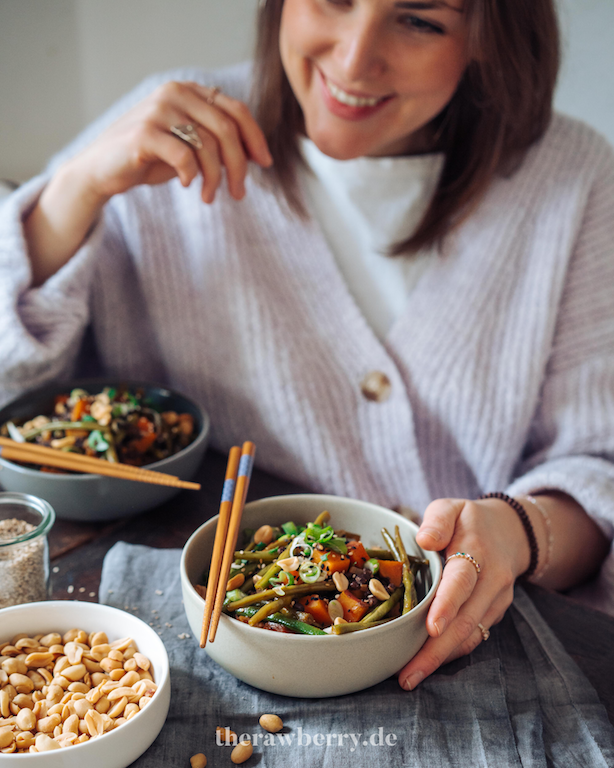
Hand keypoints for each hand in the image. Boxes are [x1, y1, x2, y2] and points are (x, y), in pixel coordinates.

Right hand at [73, 80, 272, 205]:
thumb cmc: (149, 158)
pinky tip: (187, 185)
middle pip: (226, 128)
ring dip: (215, 178)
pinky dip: (191, 176)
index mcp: (189, 91)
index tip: (265, 164)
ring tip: (210, 197)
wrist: (102, 170)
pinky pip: (183, 157)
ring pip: (208, 145)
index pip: (236, 110)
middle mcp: (174, 93)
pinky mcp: (143, 133)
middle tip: (239, 193)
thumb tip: (257, 154)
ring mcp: (157, 110)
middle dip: (239, 165)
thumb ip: (217, 143)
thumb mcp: (189, 147)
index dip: (255, 138)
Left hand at [397, 497, 530, 690]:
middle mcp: (492, 581)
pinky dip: (451, 654)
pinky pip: (474, 637)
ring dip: (441, 659)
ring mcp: (496, 601)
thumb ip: (438, 520)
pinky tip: (427, 665)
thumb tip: (424, 539)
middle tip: (407, 674)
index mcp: (477, 551)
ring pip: (470, 635)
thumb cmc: (468, 520)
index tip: (431, 627)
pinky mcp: (495, 614)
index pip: (462, 581)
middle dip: (436, 650)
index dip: (447, 605)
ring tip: (410, 677)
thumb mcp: (451, 507)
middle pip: (466, 620)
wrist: (509, 531)